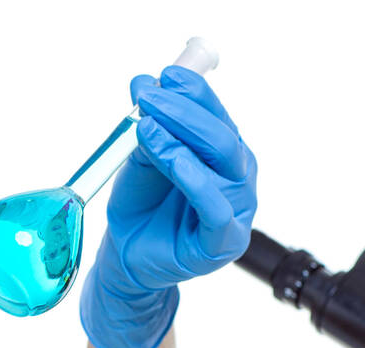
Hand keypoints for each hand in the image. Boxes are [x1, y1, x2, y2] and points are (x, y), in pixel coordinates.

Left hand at [79, 64, 258, 347]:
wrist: (127, 256)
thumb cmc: (141, 207)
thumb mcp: (141, 159)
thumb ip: (150, 129)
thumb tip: (145, 84)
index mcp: (223, 154)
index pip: (216, 116)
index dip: (194, 92)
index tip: (163, 75)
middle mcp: (237, 178)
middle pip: (221, 137)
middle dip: (184, 111)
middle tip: (148, 97)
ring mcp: (236, 210)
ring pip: (220, 166)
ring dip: (182, 140)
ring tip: (147, 127)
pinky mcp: (224, 242)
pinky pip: (216, 209)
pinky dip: (196, 182)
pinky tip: (176, 162)